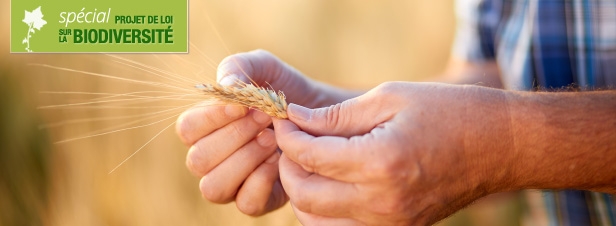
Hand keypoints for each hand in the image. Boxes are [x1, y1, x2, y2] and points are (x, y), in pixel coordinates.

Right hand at [176, 50, 356, 214]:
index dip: (211, 117)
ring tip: (273, 139)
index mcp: (205, 127)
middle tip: (266, 119)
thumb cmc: (285, 89)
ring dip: (245, 160)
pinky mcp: (257, 201)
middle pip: (198, 160)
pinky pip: (246, 204)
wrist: (321, 113)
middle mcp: (212, 159)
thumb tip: (226, 85)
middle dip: (235, 136)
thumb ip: (239, 67)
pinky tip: (280, 159)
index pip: (187, 129)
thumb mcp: (265, 67)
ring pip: (214, 187)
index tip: (243, 106)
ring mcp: (232, 183)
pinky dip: (262, 180)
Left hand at [273, 82, 514, 224]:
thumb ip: (337, 115)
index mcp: (381, 162)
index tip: (284, 119)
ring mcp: (390, 223)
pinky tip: (329, 182)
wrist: (500, 146)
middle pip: (304, 195)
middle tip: (292, 140)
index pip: (309, 157)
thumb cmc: (450, 112)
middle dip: (287, 165)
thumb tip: (295, 120)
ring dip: (302, 191)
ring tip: (309, 161)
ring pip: (316, 221)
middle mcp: (383, 202)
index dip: (287, 136)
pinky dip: (323, 209)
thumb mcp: (391, 98)